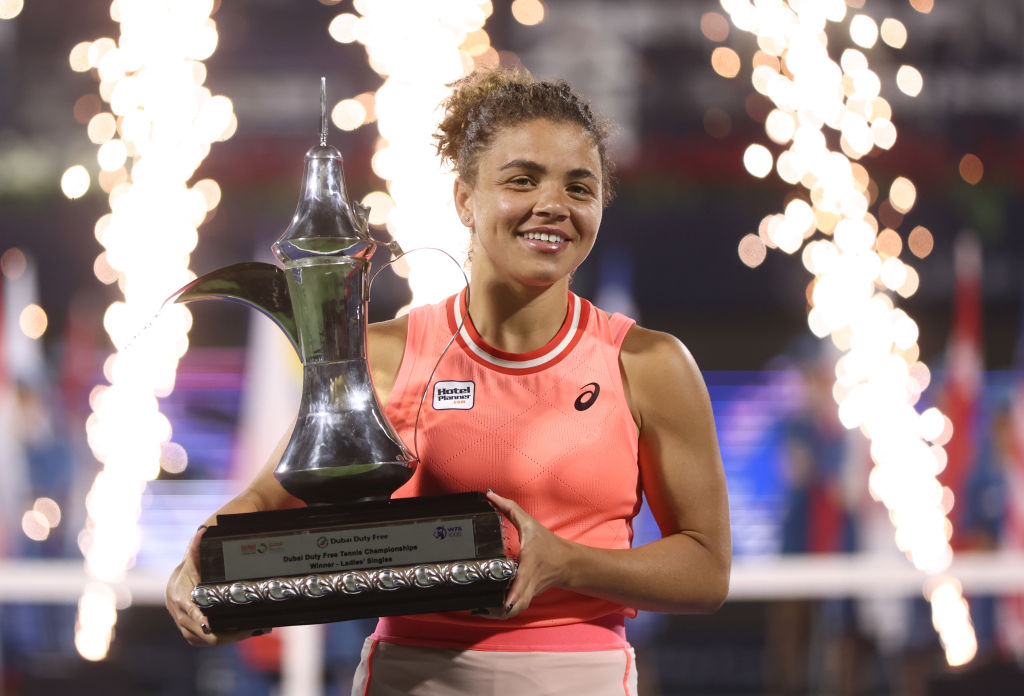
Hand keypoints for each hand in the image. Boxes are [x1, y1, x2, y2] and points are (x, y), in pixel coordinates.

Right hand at [165, 525, 256, 645]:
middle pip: (201, 631)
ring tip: (252, 630)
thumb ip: (198, 546)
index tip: (211, 626)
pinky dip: (222, 639)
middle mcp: (178, 613)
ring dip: (228, 637)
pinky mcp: (188, 632)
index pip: (190, 612)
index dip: (200, 620)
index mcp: (178, 595)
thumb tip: (203, 530)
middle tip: (250, 627)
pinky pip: (204, 641)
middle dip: (226, 631)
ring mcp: (182, 625)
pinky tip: (241, 633)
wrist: (181, 579)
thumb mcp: (195, 557)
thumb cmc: (192, 567)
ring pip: (204, 640)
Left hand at [485, 489, 572, 618]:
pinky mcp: (527, 597)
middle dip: (497, 610)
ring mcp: (529, 592)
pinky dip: (502, 611)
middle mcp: (529, 582)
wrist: (568, 563)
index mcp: (529, 564)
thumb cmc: (548, 544)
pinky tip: (486, 608)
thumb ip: (509, 508)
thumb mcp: (529, 523)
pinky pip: (515, 608)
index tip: (502, 602)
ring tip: (478, 609)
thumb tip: (490, 495)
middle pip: (516, 605)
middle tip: (477, 607)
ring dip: (497, 614)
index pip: (521, 582)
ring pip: (515, 610)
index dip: (513, 595)